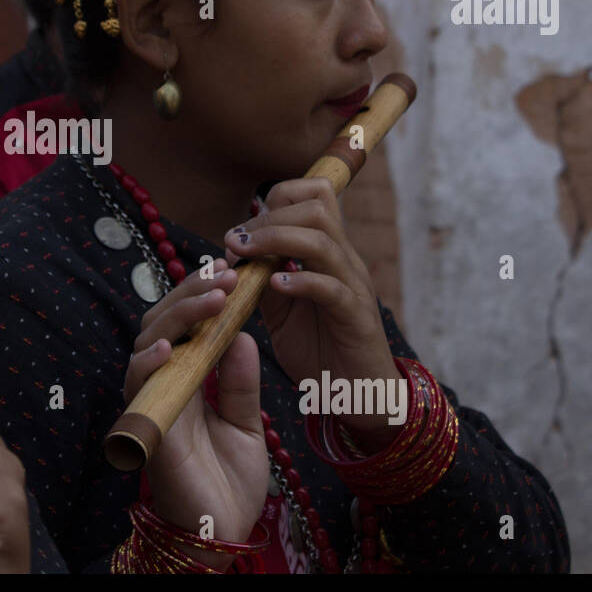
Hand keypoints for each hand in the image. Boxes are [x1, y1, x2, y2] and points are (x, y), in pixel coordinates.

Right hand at [125, 260, 267, 569]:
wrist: (223, 532)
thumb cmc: (229, 482)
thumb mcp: (247, 423)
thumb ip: (242, 381)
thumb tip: (242, 335)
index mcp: (188, 380)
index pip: (186, 326)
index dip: (203, 296)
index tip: (231, 272)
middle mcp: (165, 385)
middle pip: (163, 324)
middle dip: (192, 294)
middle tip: (225, 275)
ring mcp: (153, 402)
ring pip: (148, 343)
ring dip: (178, 317)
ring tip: (212, 297)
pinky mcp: (146, 427)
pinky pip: (135, 388)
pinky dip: (145, 364)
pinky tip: (165, 346)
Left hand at [223, 176, 401, 451]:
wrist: (357, 396)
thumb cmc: (318, 349)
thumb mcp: (280, 310)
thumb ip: (263, 279)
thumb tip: (235, 252)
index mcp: (328, 253)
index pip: (314, 194)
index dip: (275, 201)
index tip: (240, 232)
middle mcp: (344, 261)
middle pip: (317, 206)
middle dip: (269, 218)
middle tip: (235, 242)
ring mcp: (353, 287)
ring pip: (323, 240)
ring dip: (276, 240)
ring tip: (245, 256)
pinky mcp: (356, 318)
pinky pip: (333, 288)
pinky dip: (301, 281)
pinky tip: (276, 286)